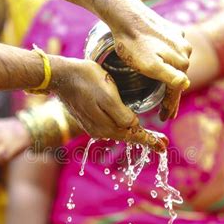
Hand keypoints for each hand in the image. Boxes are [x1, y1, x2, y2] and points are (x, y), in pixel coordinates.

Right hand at [48, 56, 167, 150]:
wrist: (61, 75)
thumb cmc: (86, 80)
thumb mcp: (108, 95)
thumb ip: (122, 113)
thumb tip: (133, 123)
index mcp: (106, 127)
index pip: (133, 135)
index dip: (150, 141)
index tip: (163, 147)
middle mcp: (100, 131)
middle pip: (128, 135)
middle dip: (146, 139)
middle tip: (163, 144)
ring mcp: (93, 126)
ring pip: (120, 131)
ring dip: (135, 132)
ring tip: (150, 136)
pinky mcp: (89, 118)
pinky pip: (111, 126)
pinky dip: (124, 127)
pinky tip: (128, 126)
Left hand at [108, 0, 191, 120]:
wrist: (126, 17)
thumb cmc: (133, 45)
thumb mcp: (150, 66)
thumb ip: (169, 77)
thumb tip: (186, 85)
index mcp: (182, 61)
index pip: (177, 90)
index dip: (170, 106)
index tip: (164, 118)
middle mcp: (186, 50)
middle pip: (178, 78)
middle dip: (172, 96)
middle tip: (166, 112)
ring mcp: (180, 39)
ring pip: (176, 65)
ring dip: (171, 79)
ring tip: (165, 94)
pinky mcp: (172, 31)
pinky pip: (172, 53)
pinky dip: (168, 64)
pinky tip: (164, 68)